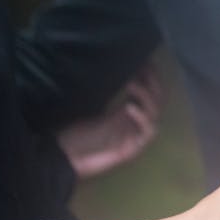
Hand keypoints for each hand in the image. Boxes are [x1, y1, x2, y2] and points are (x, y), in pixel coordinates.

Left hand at [57, 63, 162, 177]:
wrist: (63, 160)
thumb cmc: (72, 135)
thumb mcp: (87, 107)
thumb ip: (101, 92)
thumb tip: (110, 66)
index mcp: (125, 112)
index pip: (146, 90)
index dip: (148, 75)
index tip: (144, 59)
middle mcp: (134, 122)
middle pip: (156, 99)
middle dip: (152, 83)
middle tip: (145, 67)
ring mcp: (135, 135)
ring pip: (154, 113)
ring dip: (146, 97)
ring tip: (133, 84)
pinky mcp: (133, 148)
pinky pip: (148, 131)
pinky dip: (142, 117)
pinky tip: (130, 106)